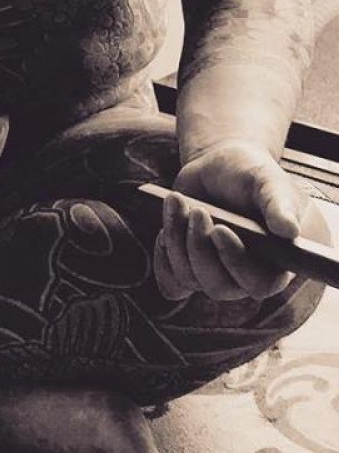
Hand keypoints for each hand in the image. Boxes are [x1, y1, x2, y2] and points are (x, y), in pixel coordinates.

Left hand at [153, 139, 306, 301]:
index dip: (236, 261)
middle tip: (198, 210)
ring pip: (189, 278)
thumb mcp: (268, 181)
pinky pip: (171, 283)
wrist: (220, 167)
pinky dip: (162, 258)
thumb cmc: (251, 176)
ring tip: (178, 200)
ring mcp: (215, 273)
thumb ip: (279, 205)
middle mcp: (245, 276)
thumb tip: (289, 230)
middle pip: (218, 286)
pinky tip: (164, 230)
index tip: (220, 230)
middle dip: (200, 247)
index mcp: (276, 264)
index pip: (258, 283)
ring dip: (177, 240)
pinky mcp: (190, 265)